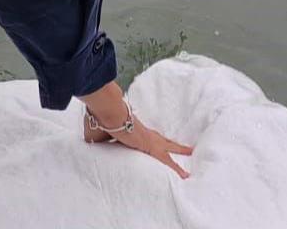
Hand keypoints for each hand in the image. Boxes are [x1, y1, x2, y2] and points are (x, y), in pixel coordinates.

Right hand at [78, 81, 195, 178]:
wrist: (106, 111)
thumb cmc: (99, 121)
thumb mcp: (97, 137)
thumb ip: (100, 143)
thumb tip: (95, 147)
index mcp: (130, 130)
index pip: (143, 138)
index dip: (148, 141)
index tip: (151, 144)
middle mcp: (142, 133)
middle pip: (161, 140)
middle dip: (171, 145)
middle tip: (186, 149)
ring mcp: (148, 138)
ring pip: (167, 147)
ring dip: (179, 151)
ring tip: (191, 155)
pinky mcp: (150, 146)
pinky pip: (166, 160)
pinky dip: (175, 168)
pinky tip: (184, 175)